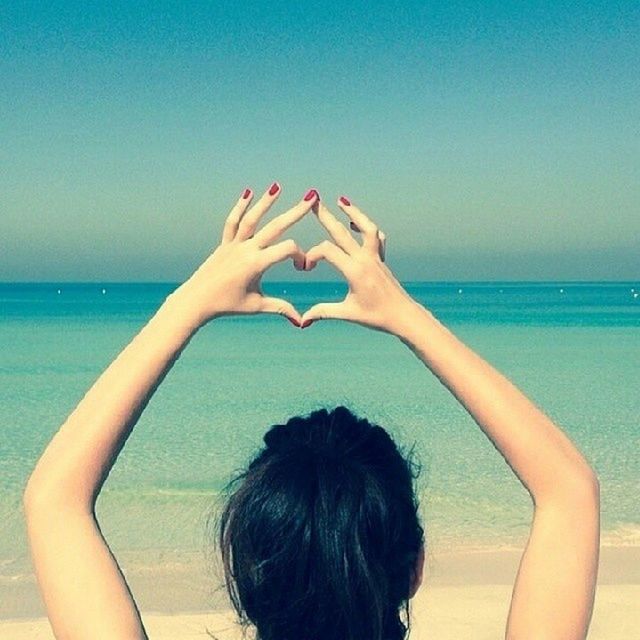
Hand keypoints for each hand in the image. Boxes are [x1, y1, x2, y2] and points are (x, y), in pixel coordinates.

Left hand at [169, 183, 318, 327]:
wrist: (197, 300)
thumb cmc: (227, 305)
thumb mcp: (257, 306)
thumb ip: (281, 308)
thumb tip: (301, 322)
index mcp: (256, 264)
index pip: (286, 250)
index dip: (300, 256)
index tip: (301, 268)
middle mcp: (246, 249)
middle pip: (275, 226)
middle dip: (295, 211)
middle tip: (312, 196)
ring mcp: (234, 245)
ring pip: (252, 219)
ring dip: (265, 202)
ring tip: (277, 186)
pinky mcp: (224, 244)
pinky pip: (232, 222)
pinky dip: (240, 207)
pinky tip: (248, 193)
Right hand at [301, 197, 422, 334]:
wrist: (403, 316)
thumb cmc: (377, 317)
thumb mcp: (347, 314)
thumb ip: (323, 312)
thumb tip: (301, 321)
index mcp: (354, 271)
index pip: (327, 251)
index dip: (312, 255)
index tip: (304, 268)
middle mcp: (365, 260)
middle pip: (342, 232)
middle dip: (326, 216)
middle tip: (314, 200)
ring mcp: (375, 258)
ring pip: (365, 227)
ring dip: (353, 212)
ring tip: (342, 201)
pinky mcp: (381, 260)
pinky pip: (376, 238)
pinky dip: (366, 227)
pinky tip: (357, 223)